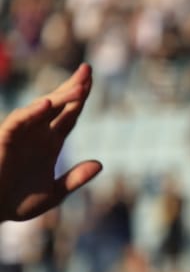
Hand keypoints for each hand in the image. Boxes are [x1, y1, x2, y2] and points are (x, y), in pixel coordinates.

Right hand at [0, 64, 102, 222]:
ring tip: (81, 86)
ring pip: (42, 110)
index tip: (91, 81)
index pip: (69, 116)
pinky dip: (32, 113)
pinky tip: (48, 104)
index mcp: (50, 144)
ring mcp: (21, 136)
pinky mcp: (4, 140)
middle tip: (87, 69)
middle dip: (73, 88)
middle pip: (58, 106)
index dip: (80, 99)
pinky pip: (18, 122)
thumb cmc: (16, 202)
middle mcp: (36, 135)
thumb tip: (100, 164)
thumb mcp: (53, 193)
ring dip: (61, 98)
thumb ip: (75, 179)